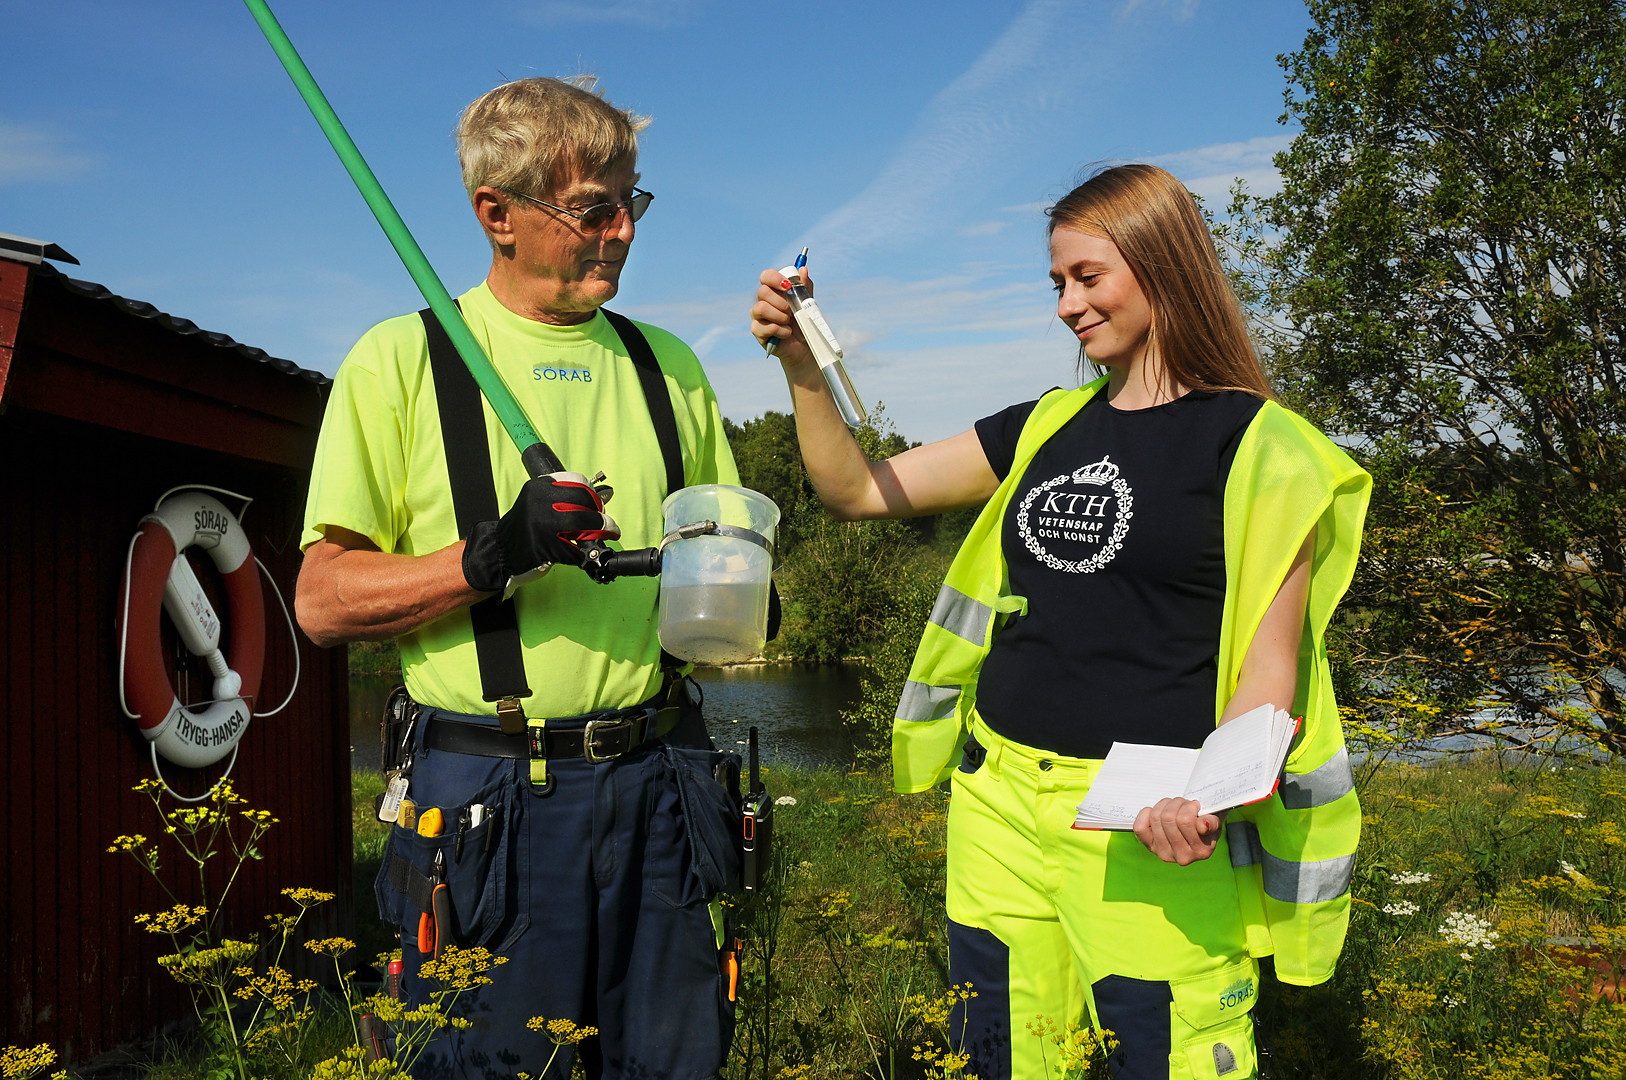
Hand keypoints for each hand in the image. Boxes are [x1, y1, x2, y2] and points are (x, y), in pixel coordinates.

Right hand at [461, 472, 620, 591]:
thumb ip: (567, 500)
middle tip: (606, 523)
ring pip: (583, 524)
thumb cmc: (524, 529)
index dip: (593, 493)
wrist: (499, 552)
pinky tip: (583, 553)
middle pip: (584, 501)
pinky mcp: (546, 547)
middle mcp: (540, 502)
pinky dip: (583, 554)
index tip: (598, 504)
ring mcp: (542, 524)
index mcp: (539, 487)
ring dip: (601, 531)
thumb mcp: (540, 505)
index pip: (577, 481)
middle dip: (600, 514)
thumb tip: (605, 496)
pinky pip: (575, 549)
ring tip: (606, 535)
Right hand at [751, 266, 813, 366]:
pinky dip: (780, 330)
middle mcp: (762, 301)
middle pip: (762, 291)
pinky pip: (765, 327)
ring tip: (789, 322)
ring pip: (761, 308)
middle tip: (791, 310)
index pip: (765, 276)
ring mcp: (758, 317)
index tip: (788, 286)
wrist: (804, 346)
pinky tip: (786, 333)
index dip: (775, 278)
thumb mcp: (807, 303)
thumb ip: (804, 287)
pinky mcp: (757, 332)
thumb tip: (803, 269)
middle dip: (781, 301)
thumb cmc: (803, 322)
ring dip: (780, 316)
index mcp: (773, 291)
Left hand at [1133, 798, 1225, 864]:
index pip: (1185, 821)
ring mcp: (1164, 853)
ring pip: (1155, 818)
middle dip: (1176, 803)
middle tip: (1183, 803)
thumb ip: (1212, 822)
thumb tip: (1203, 825)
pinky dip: (1146, 813)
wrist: (1194, 830)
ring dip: (1164, 805)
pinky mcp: (1150, 847)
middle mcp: (1182, 857)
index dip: (1189, 806)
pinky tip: (1157, 813)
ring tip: (1173, 807)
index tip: (1195, 805)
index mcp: (1202, 851)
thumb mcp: (1215, 820)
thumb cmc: (1205, 821)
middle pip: (1168, 817)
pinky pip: (1140, 826)